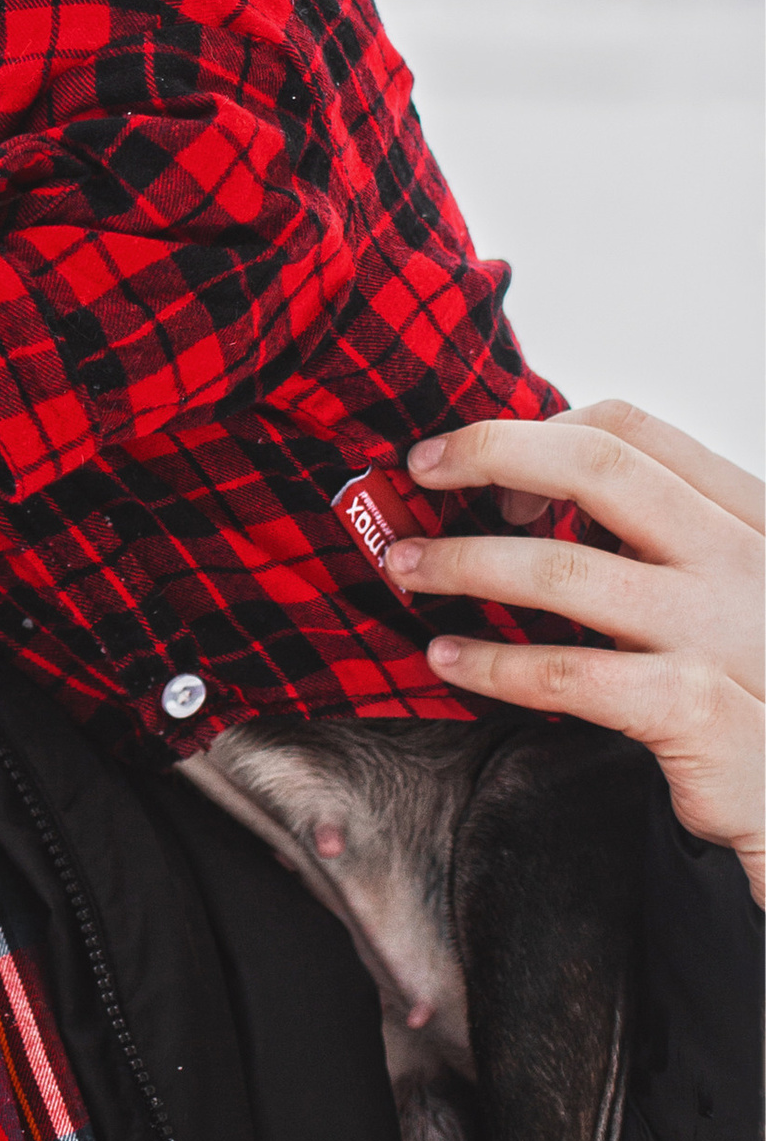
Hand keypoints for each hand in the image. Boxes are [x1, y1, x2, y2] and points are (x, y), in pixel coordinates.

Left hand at [382, 400, 763, 902]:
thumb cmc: (746, 678)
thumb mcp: (720, 584)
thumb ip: (652, 531)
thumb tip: (521, 486)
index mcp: (748, 515)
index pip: (631, 431)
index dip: (538, 432)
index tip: (471, 459)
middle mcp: (744, 559)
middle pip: (597, 466)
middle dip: (491, 454)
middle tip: (420, 469)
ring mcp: (724, 631)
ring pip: (566, 568)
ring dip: (466, 560)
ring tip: (409, 567)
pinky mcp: (698, 709)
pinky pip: (569, 673)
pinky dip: (494, 663)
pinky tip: (450, 659)